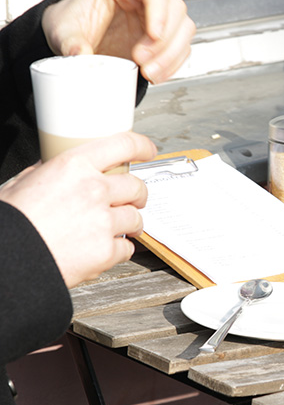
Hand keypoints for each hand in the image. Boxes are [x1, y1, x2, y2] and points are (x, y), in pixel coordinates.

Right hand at [0, 132, 156, 287]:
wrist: (6, 259)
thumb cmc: (12, 221)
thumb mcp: (24, 182)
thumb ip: (50, 171)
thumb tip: (59, 166)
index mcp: (74, 166)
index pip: (123, 145)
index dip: (142, 146)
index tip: (148, 150)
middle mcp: (94, 190)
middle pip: (136, 186)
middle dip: (137, 195)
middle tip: (132, 200)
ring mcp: (103, 221)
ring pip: (136, 218)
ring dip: (130, 224)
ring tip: (117, 228)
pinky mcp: (105, 251)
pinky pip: (127, 248)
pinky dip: (118, 251)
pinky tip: (104, 249)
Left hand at [41, 0, 195, 83]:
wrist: (78, 38)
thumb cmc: (75, 23)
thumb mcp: (64, 31)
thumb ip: (71, 43)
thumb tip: (80, 56)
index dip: (159, 10)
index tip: (153, 35)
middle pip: (175, 9)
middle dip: (163, 41)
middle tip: (141, 60)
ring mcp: (160, 15)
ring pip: (184, 30)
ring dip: (170, 56)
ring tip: (147, 72)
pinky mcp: (166, 36)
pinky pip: (181, 49)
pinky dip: (172, 66)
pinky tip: (155, 75)